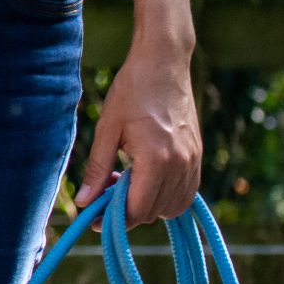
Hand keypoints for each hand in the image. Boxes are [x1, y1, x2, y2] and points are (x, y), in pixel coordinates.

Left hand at [74, 38, 201, 225]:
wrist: (163, 65)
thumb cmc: (131, 91)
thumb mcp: (107, 129)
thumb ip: (97, 169)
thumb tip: (85, 202)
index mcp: (157, 159)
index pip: (138, 209)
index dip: (115, 219)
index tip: (96, 218)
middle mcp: (180, 165)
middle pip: (155, 212)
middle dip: (129, 211)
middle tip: (106, 191)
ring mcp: (193, 161)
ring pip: (173, 206)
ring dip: (148, 204)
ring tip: (125, 180)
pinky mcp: (197, 156)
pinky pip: (186, 192)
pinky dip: (166, 196)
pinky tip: (144, 177)